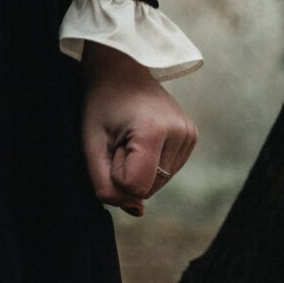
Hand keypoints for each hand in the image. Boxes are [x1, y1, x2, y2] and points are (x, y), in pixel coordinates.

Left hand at [80, 45, 198, 214]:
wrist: (122, 72)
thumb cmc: (101, 107)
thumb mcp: (91, 146)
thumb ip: (106, 185)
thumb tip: (137, 211)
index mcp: (155, 131)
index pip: (134, 188)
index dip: (115, 174)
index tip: (112, 146)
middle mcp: (181, 133)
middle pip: (147, 189)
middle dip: (127, 174)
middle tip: (119, 141)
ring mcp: (190, 135)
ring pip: (157, 185)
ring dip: (138, 170)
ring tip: (131, 137)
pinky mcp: (192, 138)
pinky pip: (166, 174)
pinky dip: (150, 165)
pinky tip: (145, 140)